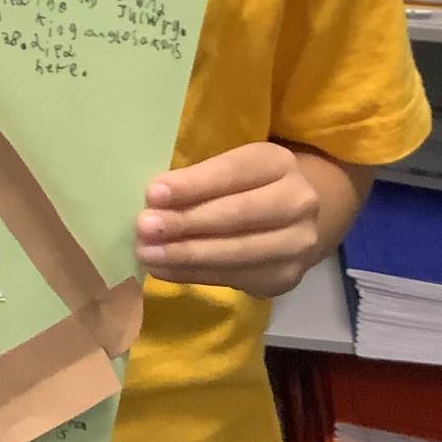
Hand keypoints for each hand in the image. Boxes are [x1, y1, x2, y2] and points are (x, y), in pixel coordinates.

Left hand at [134, 142, 321, 298]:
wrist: (293, 221)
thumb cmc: (245, 187)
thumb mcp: (230, 170)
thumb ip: (199, 180)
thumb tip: (153, 201)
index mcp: (278, 163)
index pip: (233, 172)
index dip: (192, 185)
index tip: (153, 194)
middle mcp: (298, 202)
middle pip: (237, 214)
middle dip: (185, 222)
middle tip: (144, 228)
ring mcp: (296, 244)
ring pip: (236, 252)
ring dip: (185, 255)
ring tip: (147, 254)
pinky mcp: (285, 278)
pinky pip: (233, 278)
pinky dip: (192, 274)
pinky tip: (163, 270)